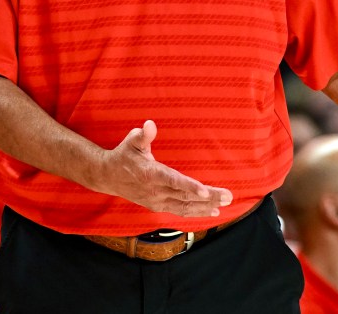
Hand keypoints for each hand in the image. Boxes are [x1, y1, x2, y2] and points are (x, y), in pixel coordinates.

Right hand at [97, 120, 232, 216]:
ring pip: (185, 207)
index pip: (174, 181)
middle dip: (209, 198)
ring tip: (225, 204)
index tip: (206, 191)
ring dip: (206, 207)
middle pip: (186, 197)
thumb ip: (144, 134)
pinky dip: (196, 213)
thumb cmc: (124, 155)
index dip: (190, 187)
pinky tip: (212, 212)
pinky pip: (180, 212)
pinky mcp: (158, 206)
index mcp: (151, 173)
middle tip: (229, 196)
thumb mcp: (132, 141)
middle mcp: (155, 191)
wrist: (108, 176)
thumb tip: (150, 124)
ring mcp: (157, 201)